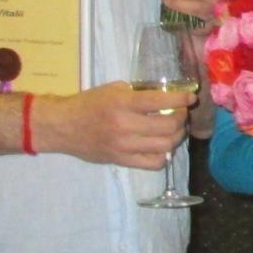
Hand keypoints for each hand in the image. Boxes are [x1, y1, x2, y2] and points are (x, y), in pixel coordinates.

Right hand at [31, 82, 190, 168]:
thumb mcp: (114, 89)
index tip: (190, 97)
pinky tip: (161, 146)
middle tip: (181, 114)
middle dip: (182, 118)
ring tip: (175, 130)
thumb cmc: (88, 104)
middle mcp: (125, 125)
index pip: (162, 101)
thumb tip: (169, 95)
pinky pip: (153, 163)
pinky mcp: (121, 161)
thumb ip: (140, 93)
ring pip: (165, 146)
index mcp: (123, 103)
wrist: (62, 127)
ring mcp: (124, 146)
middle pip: (169, 126)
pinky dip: (163, 155)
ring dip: (177, 137)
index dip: (181, 99)